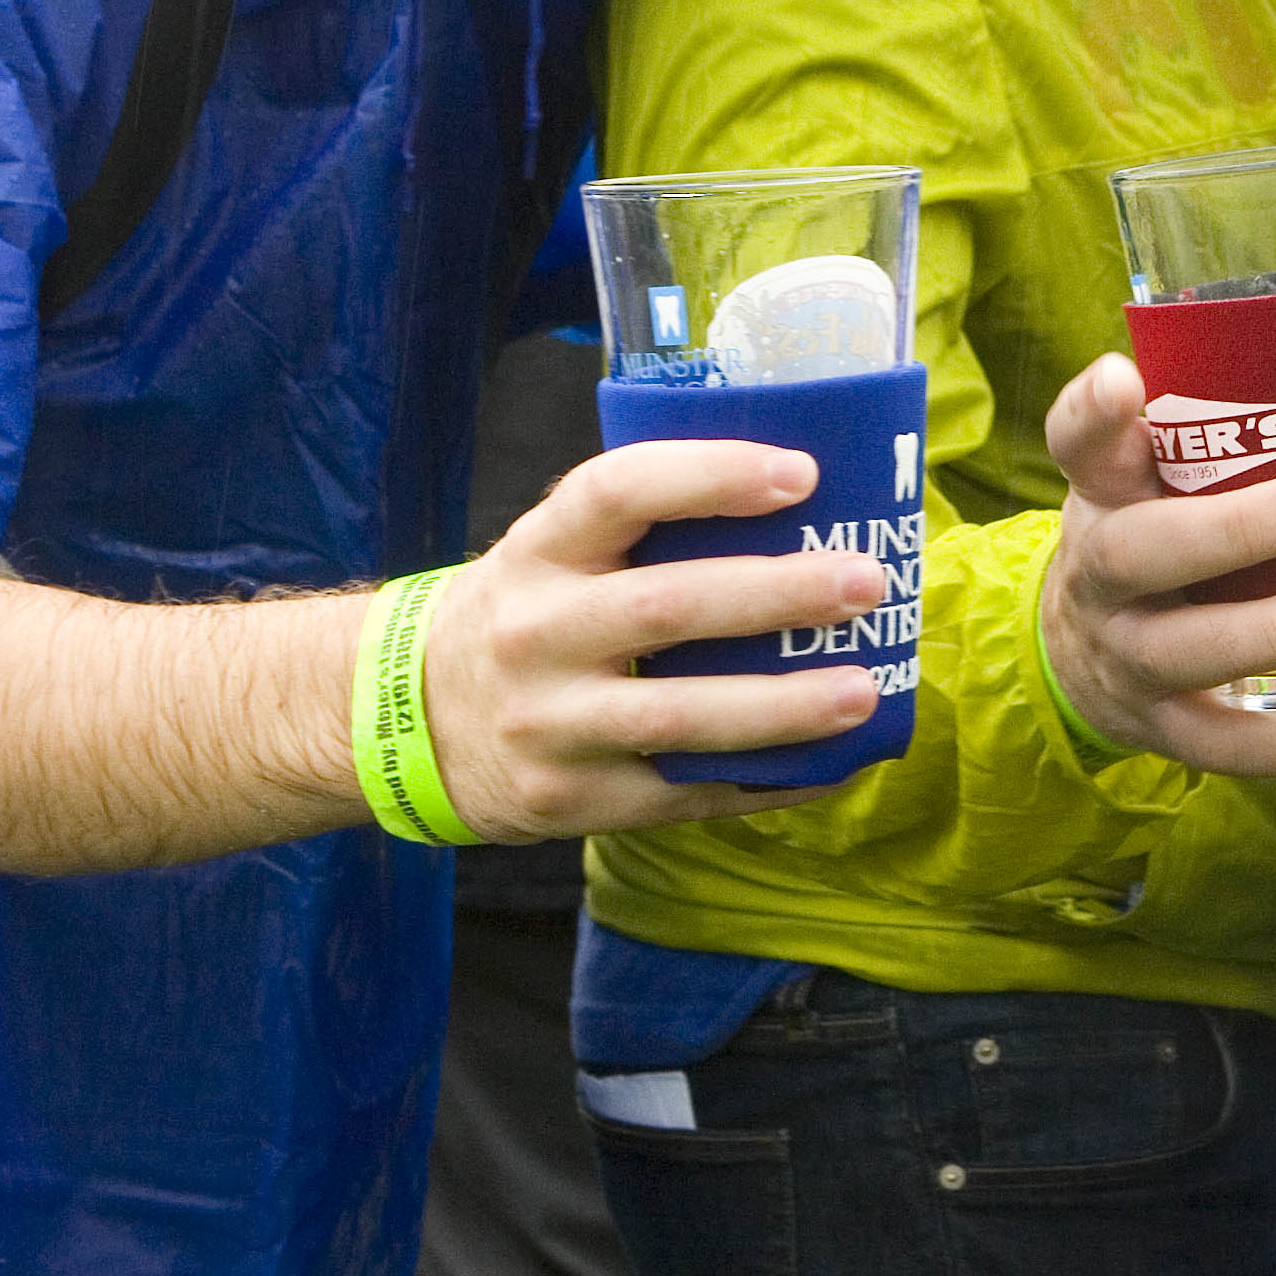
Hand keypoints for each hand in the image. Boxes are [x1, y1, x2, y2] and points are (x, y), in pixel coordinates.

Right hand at [427, 440, 897, 837]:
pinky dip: (767, 782)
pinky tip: (831, 766)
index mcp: (538, 551)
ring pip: (679, 718)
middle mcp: (536, 634)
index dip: (711, 476)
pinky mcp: (571, 801)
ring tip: (865, 692)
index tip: (803, 474)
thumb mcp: (552, 553)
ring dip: (783, 707)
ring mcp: (548, 725)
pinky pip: (684, 794)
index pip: (617, 491)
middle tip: (866, 582)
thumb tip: (805, 496)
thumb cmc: (529, 615)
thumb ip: (643, 527)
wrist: (409, 724)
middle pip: (667, 607)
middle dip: (779, 594)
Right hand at [1035, 353, 1275, 776]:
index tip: (1126, 380)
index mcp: (1109, 491)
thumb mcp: (1189, 480)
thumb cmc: (1172, 533)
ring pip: (1180, 650)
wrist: (1082, 651)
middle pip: (1138, 550)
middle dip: (1232, 530)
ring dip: (1270, 631)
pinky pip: (1214, 743)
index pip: (1080, 441)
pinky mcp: (1154, 725)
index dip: (1095, 412)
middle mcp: (1102, 571)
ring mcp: (1123, 654)